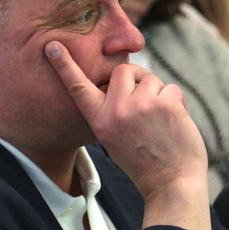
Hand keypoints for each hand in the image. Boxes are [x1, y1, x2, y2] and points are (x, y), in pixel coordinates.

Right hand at [45, 41, 210, 229]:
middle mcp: (116, 111)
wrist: (171, 183)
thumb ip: (114, 110)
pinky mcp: (165, 104)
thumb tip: (128, 80)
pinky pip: (171, 88)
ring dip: (159, 95)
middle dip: (137, 80)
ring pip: (151, 79)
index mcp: (99, 121)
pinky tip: (175, 124)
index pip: (78, 88)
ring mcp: (141, 106)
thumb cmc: (145, 162)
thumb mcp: (115, 138)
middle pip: (124, 70)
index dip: (65, 66)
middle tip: (146, 105)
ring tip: (160, 123)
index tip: (52, 46)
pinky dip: (176, 103)